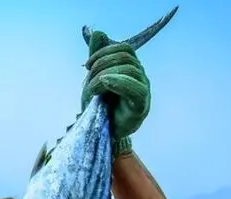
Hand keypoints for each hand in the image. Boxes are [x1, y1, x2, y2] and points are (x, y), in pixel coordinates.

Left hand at [81, 30, 150, 157]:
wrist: (100, 134)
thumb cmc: (99, 107)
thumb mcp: (94, 78)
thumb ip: (97, 57)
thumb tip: (98, 33)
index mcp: (131, 69)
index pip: (124, 49)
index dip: (104, 51)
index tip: (86, 65)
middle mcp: (141, 77)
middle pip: (126, 57)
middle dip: (102, 64)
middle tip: (88, 79)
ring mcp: (144, 91)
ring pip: (130, 69)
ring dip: (105, 75)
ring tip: (93, 89)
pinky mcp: (141, 106)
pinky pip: (136, 88)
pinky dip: (118, 82)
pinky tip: (104, 85)